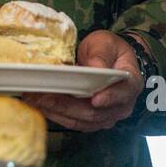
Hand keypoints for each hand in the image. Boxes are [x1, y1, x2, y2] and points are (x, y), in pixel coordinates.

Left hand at [21, 30, 142, 132]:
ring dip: (57, 112)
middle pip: (95, 112)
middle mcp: (121, 105)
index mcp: (130, 83)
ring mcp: (107, 116)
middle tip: (43, 96)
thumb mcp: (105, 43)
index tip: (94, 99)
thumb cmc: (107, 49)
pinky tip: (40, 105)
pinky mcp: (92, 121)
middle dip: (67, 105)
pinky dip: (56, 115)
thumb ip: (101, 54)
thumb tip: (95, 69)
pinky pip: (74, 123)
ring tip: (35, 100)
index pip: (122, 93)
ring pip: (81, 121)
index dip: (109, 97)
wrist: (107, 59)